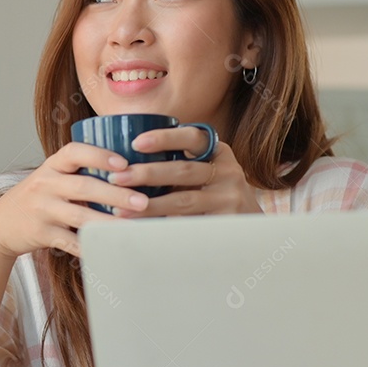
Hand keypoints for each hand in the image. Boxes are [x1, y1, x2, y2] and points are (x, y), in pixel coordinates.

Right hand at [0, 143, 151, 258]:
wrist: (1, 224)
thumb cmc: (38, 198)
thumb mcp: (52, 177)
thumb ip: (80, 173)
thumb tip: (131, 171)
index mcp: (51, 166)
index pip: (75, 152)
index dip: (99, 156)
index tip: (124, 163)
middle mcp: (45, 184)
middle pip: (84, 187)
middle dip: (116, 194)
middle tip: (143, 201)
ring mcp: (42, 210)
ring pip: (80, 217)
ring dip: (110, 223)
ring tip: (133, 226)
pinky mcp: (41, 234)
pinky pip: (70, 242)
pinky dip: (91, 246)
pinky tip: (111, 248)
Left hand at [105, 126, 262, 216]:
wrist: (250, 229)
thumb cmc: (213, 194)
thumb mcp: (204, 172)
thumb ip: (176, 162)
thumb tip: (123, 160)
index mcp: (217, 152)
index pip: (192, 137)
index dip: (164, 138)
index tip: (136, 142)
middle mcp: (227, 171)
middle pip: (183, 170)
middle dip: (147, 173)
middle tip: (117, 178)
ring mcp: (229, 198)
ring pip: (183, 200)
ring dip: (149, 205)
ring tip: (121, 209)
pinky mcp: (225, 222)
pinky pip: (188, 224)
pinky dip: (162, 225)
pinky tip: (142, 228)